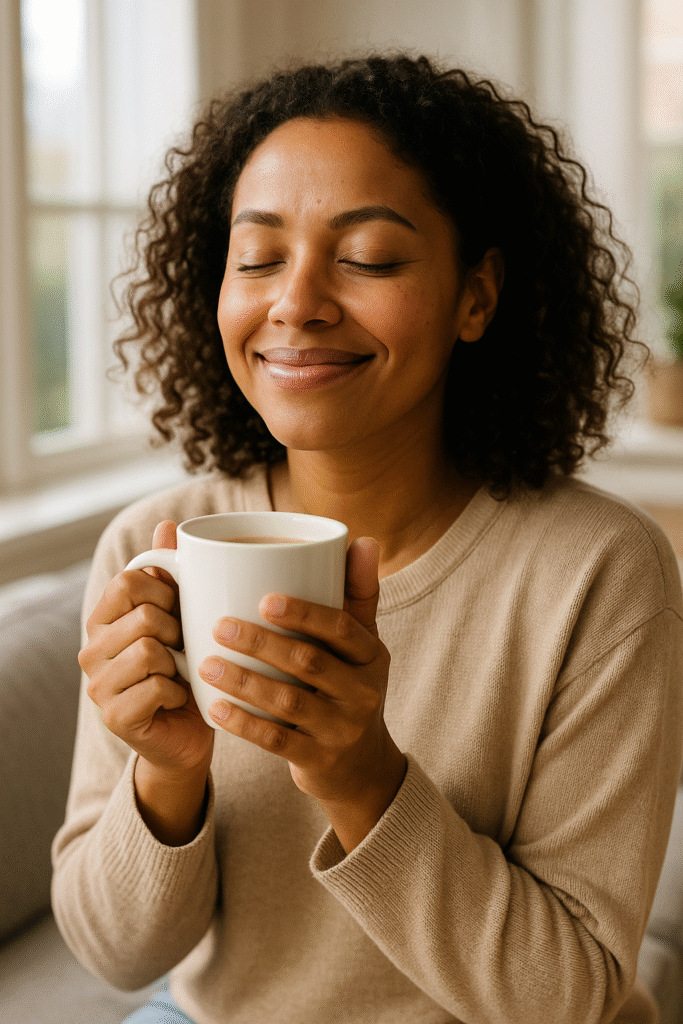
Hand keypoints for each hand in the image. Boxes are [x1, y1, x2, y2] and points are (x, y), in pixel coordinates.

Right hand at [79, 520, 213, 778]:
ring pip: (150, 651)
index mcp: (103, 618)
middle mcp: (91, 650)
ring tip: (181, 673)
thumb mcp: (181, 614)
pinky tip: (178, 699)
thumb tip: (168, 524)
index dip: (166, 591)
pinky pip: (156, 686)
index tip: (179, 610)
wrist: (189, 732)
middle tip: (184, 650)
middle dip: (178, 632)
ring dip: (180, 663)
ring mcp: (97, 686)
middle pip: (145, 616)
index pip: (129, 581)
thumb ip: (170, 572)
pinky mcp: (114, 716)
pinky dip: (179, 692)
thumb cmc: (187, 667)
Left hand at [199, 537, 405, 850]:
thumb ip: (358, 594)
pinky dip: (243, 724)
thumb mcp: (362, 644)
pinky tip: (214, 708)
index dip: (304, 612)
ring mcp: (342, 729)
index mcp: (371, 654)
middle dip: (261, 643)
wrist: (361, 765)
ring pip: (288, 701)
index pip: (341, 628)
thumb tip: (361, 539)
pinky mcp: (318, 759)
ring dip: (244, 682)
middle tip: (220, 626)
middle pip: (309, 662)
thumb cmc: (350, 686)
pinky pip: (276, 740)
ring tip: (206, 664)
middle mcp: (363, 691)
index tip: (264, 597)